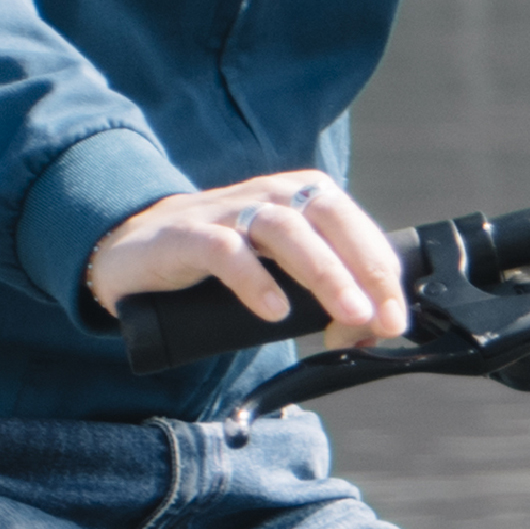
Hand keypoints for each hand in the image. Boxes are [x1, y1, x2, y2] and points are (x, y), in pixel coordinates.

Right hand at [86, 171, 407, 348]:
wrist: (135, 249)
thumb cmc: (216, 262)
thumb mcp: (275, 272)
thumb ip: (318, 295)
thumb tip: (367, 333)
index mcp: (303, 198)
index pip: (356, 227)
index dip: (381, 273)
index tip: (394, 319)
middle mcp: (273, 195)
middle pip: (332, 221)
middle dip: (365, 270)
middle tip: (382, 318)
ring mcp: (229, 212)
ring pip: (287, 231)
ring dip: (324, 273)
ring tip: (347, 315)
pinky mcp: (188, 235)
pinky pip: (227, 252)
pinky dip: (255, 280)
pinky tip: (273, 311)